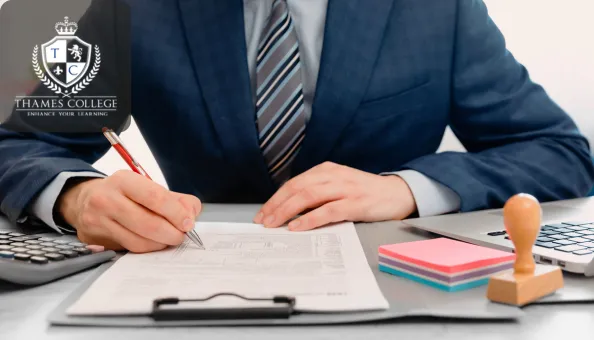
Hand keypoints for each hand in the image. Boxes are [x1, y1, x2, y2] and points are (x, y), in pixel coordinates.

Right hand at [57, 170, 201, 252]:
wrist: (82, 201)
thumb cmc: (122, 194)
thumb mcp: (145, 186)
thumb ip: (174, 198)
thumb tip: (191, 214)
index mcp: (123, 180)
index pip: (155, 198)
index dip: (176, 213)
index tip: (188, 222)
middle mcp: (106, 199)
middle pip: (148, 224)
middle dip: (172, 233)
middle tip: (181, 235)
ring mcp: (98, 221)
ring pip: (139, 241)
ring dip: (161, 244)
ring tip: (169, 239)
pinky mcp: (95, 240)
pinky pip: (129, 249)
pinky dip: (148, 248)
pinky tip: (154, 243)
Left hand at [253, 162, 416, 230]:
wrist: (397, 193)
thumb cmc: (365, 193)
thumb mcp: (338, 186)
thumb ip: (318, 193)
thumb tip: (290, 210)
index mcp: (326, 170)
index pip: (294, 183)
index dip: (275, 199)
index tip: (262, 213)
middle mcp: (333, 176)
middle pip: (297, 188)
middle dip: (276, 205)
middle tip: (263, 221)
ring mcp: (345, 188)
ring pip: (308, 196)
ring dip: (287, 211)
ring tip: (274, 224)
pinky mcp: (355, 202)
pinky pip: (328, 210)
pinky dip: (310, 219)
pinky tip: (298, 226)